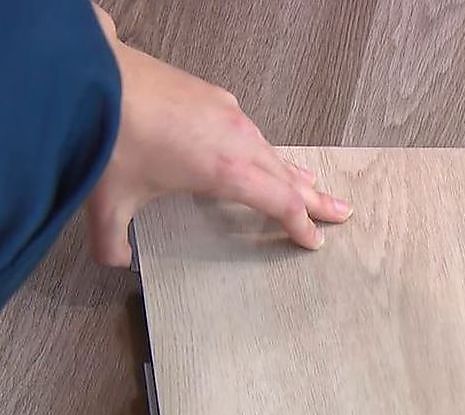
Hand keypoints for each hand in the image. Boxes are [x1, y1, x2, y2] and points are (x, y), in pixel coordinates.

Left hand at [87, 5, 351, 266]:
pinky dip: (265, 149)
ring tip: (309, 183)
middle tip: (342, 212)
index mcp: (227, 172)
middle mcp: (238, 142)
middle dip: (318, 199)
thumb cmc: (110, 135)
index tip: (315, 241)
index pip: (282, 204)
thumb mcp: (109, 202)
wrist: (92, 74)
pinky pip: (253, 131)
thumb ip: (113, 241)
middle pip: (291, 177)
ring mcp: (229, 115)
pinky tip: (257, 151)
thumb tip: (115, 261)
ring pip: (273, 151)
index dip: (301, 226)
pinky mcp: (214, 97)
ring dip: (294, 172)